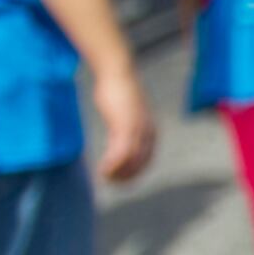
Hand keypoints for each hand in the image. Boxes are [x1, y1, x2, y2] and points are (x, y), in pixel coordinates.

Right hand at [87, 67, 154, 187]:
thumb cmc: (119, 93)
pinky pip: (121, 151)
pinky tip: (103, 170)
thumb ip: (125, 131)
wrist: (117, 73)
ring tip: (104, 177)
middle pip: (140, 163)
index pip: (147, 160)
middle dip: (125, 176)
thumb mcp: (125, 116)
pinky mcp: (125, 125)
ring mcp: (137, 128)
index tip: (120, 180)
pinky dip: (113, 164)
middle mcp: (148, 132)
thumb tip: (120, 143)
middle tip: (109, 181)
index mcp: (150, 131)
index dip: (134, 173)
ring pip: (131, 160)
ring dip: (117, 172)